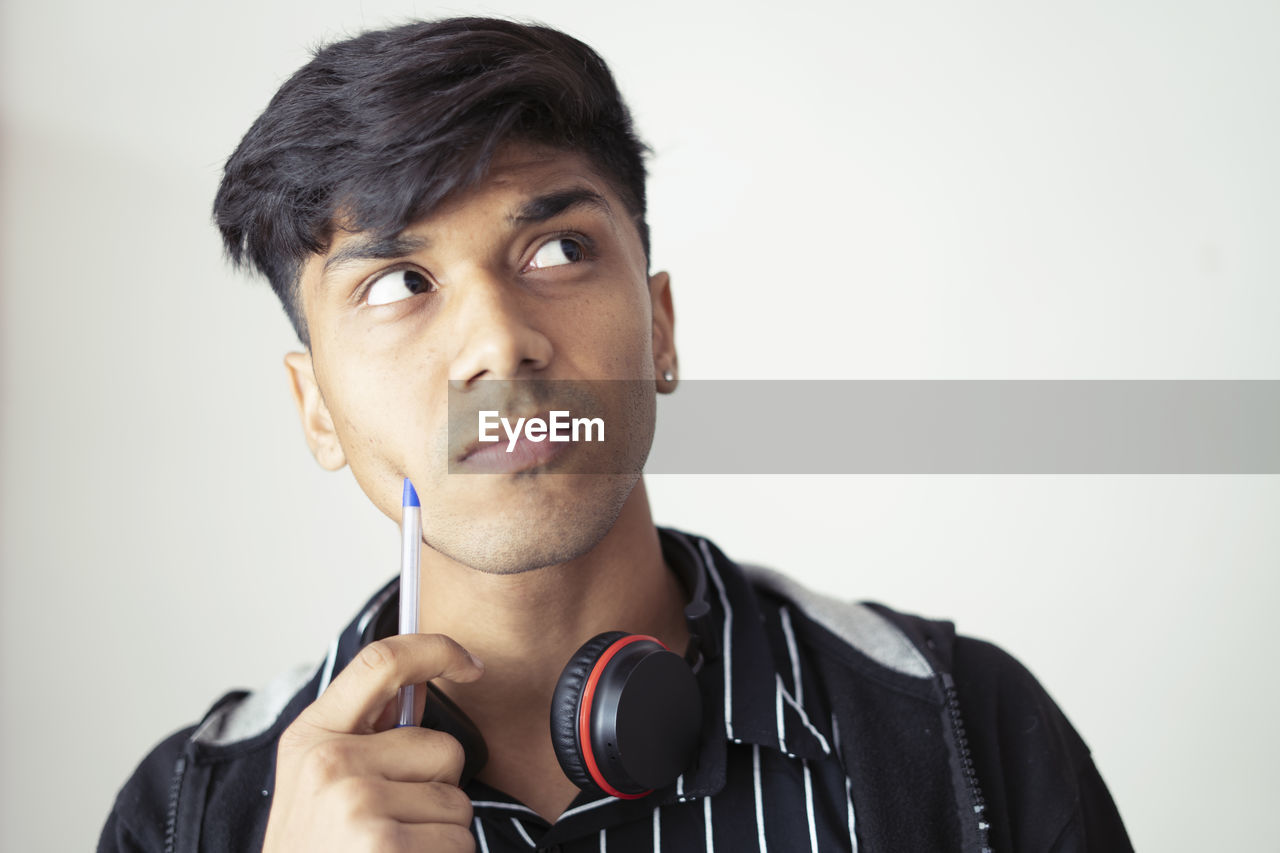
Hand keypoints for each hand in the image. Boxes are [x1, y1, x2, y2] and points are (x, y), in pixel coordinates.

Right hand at [262, 633, 484, 851]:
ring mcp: (357, 806)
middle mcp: (331, 764)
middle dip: (436, 789)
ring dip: (439, 836)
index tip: (469, 662)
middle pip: (444, 749)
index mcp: (312, 738)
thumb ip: (363, 737)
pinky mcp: (385, 847)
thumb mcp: (315, 787)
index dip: (436, 649)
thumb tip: (422, 687)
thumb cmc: (315, 852)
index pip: (381, 662)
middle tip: (390, 828)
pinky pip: (459, 842)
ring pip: (457, 803)